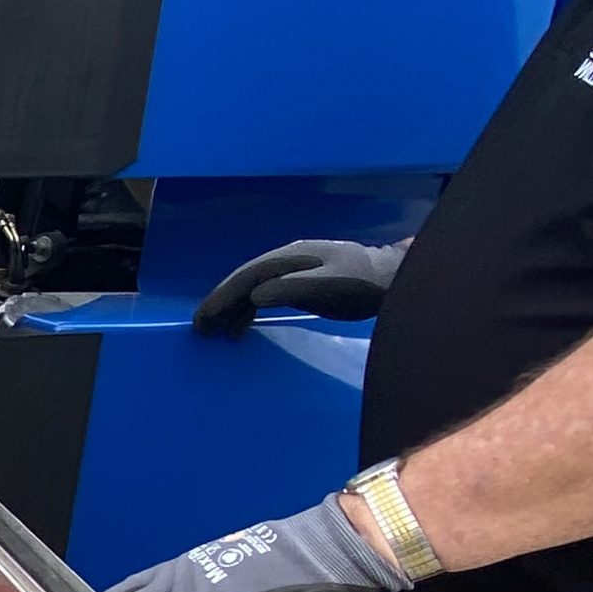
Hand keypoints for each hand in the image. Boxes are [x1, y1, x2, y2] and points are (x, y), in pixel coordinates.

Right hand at [193, 238, 409, 336]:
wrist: (392, 278)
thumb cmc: (364, 284)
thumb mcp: (331, 286)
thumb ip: (294, 288)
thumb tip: (255, 295)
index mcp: (290, 257)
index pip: (247, 275)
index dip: (222, 296)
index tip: (203, 318)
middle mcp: (286, 260)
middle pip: (244, 281)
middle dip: (220, 303)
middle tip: (200, 329)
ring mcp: (292, 271)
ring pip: (252, 289)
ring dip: (232, 310)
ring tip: (216, 334)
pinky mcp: (300, 283)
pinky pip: (264, 295)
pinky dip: (248, 311)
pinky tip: (241, 329)